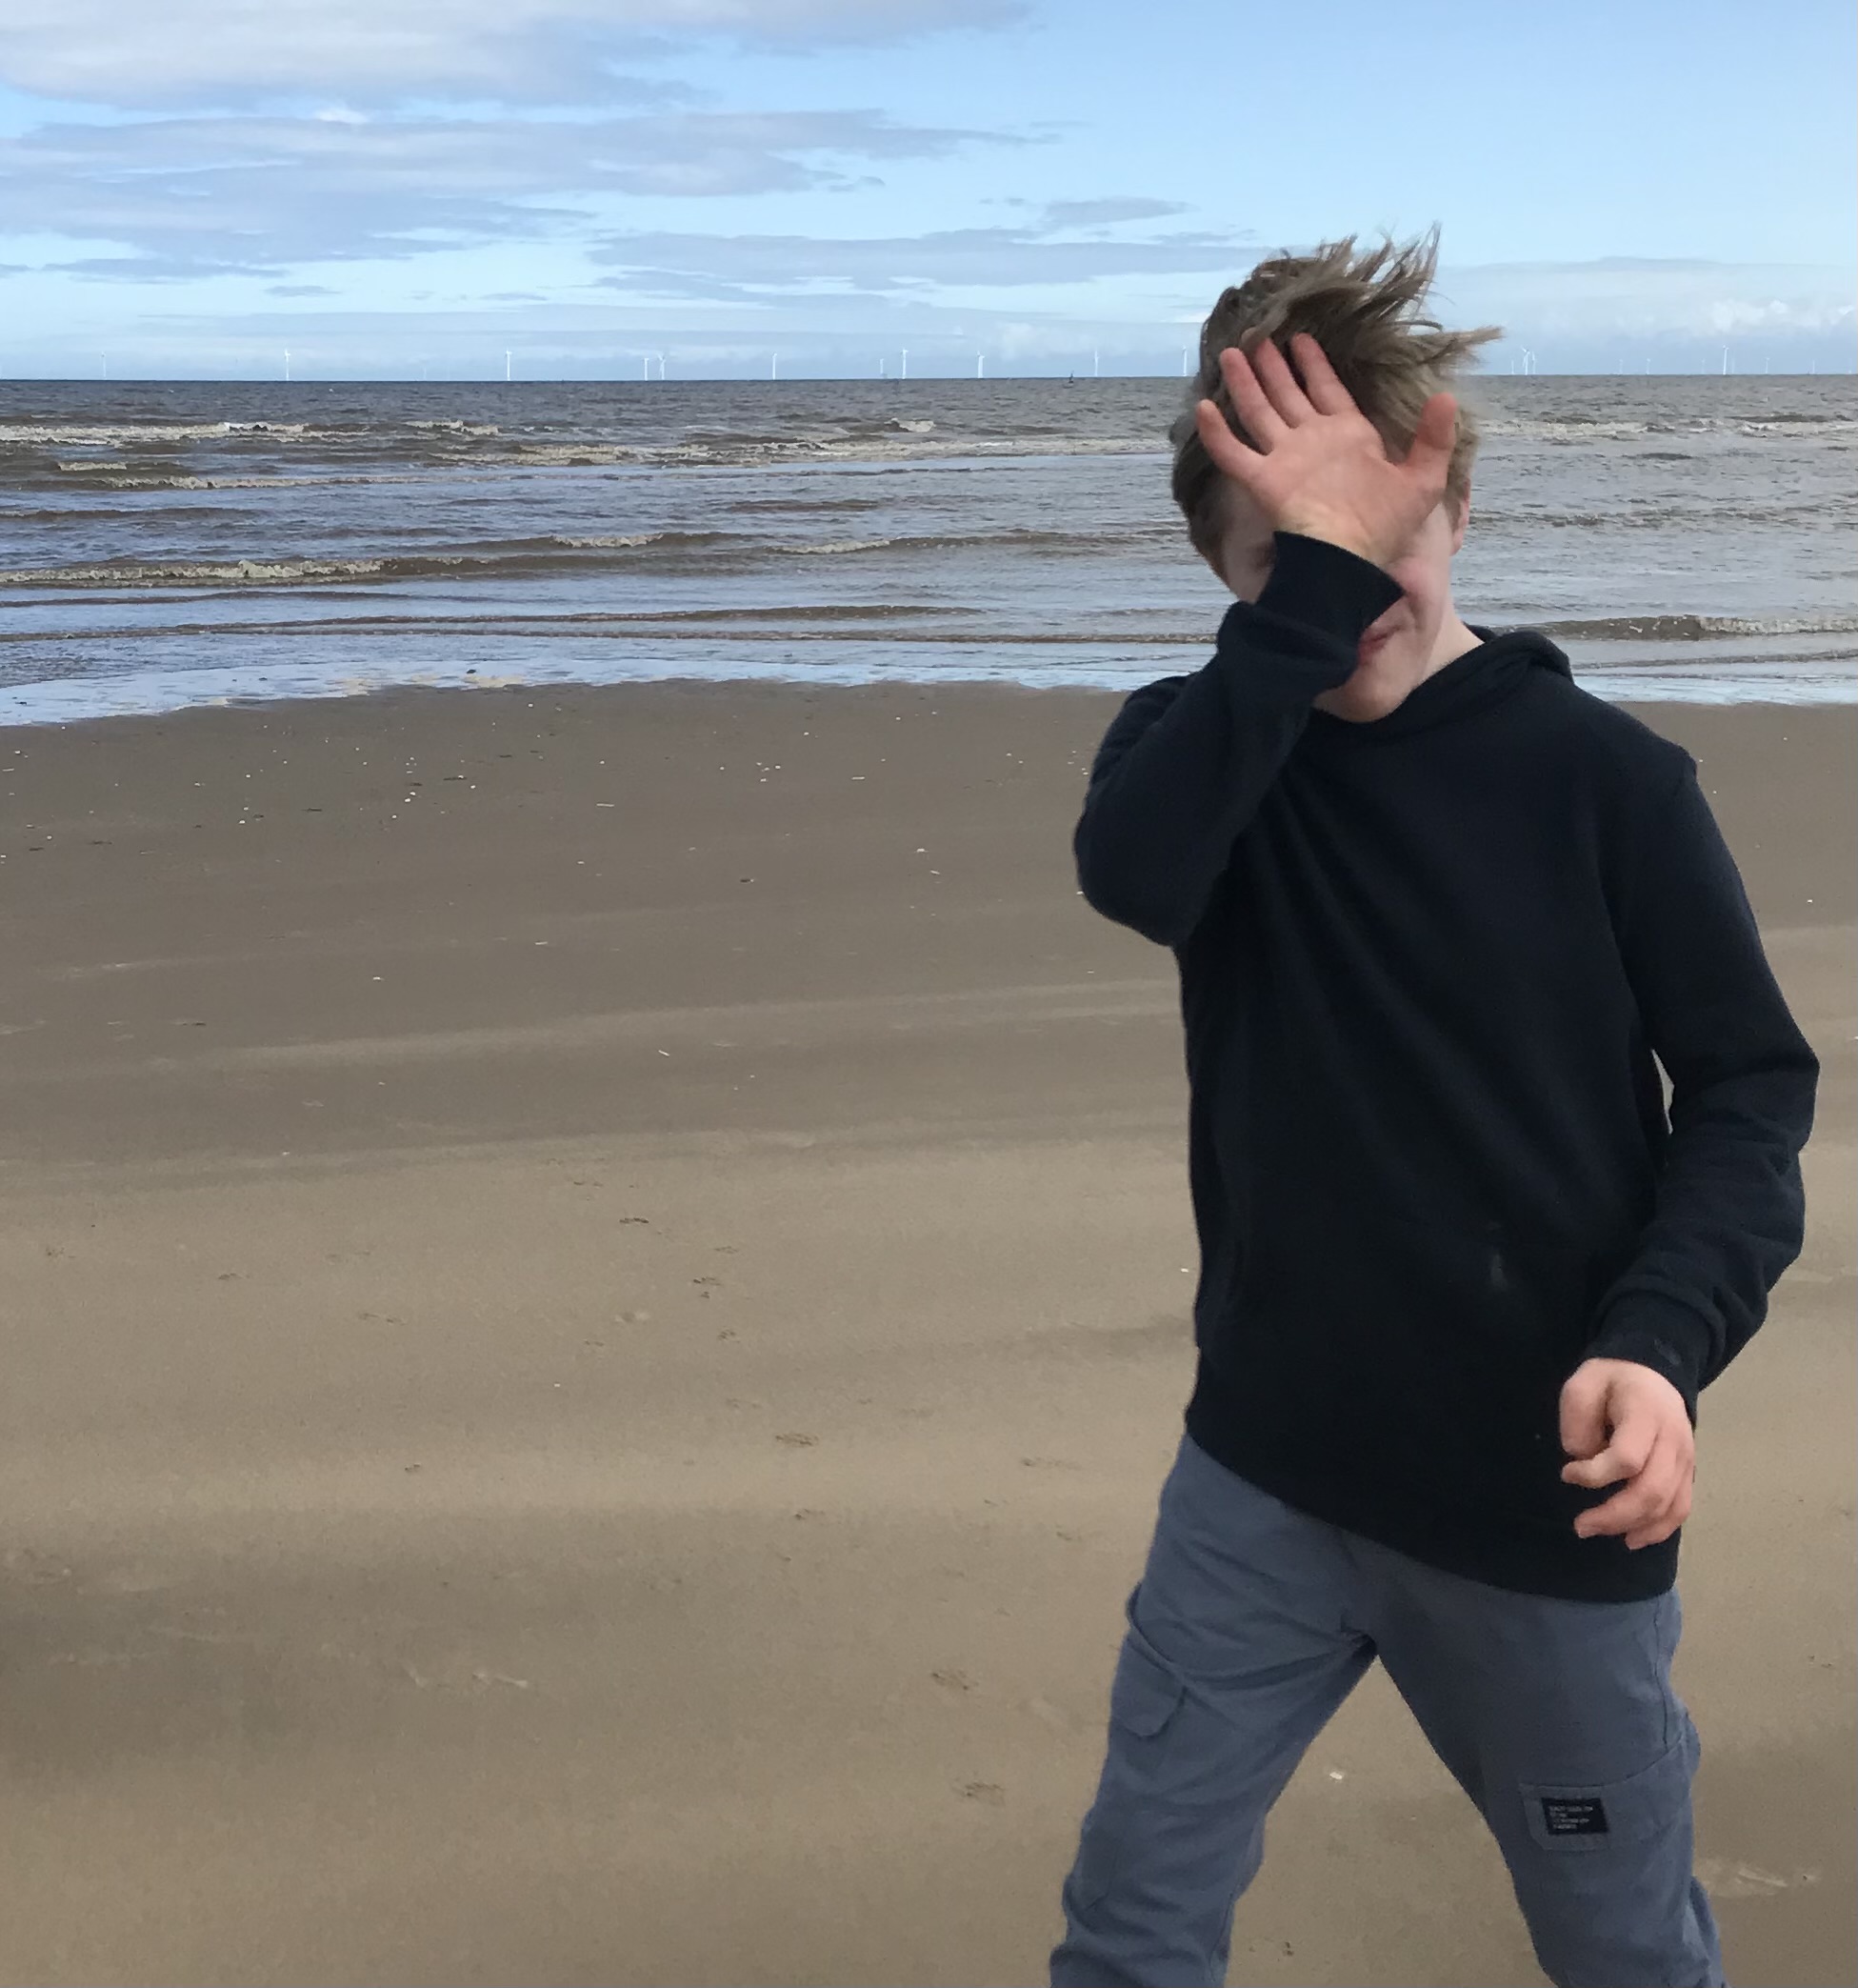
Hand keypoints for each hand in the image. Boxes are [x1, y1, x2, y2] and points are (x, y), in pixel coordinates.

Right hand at [1193, 331, 1457, 570]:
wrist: (1348, 560)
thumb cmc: (1385, 524)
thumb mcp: (1423, 478)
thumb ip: (1433, 437)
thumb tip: (1447, 395)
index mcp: (1347, 436)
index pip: (1327, 389)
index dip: (1314, 364)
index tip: (1301, 339)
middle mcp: (1312, 441)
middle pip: (1287, 394)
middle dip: (1273, 366)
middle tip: (1258, 335)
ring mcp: (1284, 459)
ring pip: (1258, 411)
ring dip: (1244, 383)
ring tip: (1231, 354)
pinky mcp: (1262, 481)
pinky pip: (1234, 453)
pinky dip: (1217, 433)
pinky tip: (1202, 407)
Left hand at [1559, 1358, 1694, 1548]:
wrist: (1652, 1374)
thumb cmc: (1612, 1381)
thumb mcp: (1584, 1383)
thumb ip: (1578, 1418)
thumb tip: (1582, 1457)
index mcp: (1647, 1414)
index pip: (1627, 1458)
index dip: (1595, 1474)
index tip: (1566, 1473)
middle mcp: (1673, 1441)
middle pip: (1651, 1490)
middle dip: (1614, 1515)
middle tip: (1580, 1525)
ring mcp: (1686, 1459)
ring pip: (1668, 1505)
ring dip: (1633, 1526)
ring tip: (1597, 1531)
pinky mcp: (1688, 1472)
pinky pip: (1681, 1508)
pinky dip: (1659, 1529)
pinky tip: (1634, 1539)